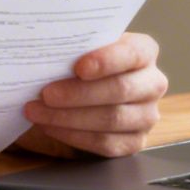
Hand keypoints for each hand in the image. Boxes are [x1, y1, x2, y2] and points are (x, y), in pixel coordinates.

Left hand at [14, 32, 166, 158]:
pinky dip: (73, 135)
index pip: (133, 53)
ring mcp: (147, 115)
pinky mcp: (134, 141)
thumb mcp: (81, 49)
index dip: (107, 61)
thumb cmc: (80, 63)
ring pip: (112, 119)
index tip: (78, 68)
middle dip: (78, 93)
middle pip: (120, 89)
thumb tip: (47, 49)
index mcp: (144, 52)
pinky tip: (50, 126)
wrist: (83, 92)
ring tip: (37, 111)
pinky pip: (105, 143)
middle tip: (46, 94)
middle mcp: (152, 83)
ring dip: (68, 117)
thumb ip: (74, 46)